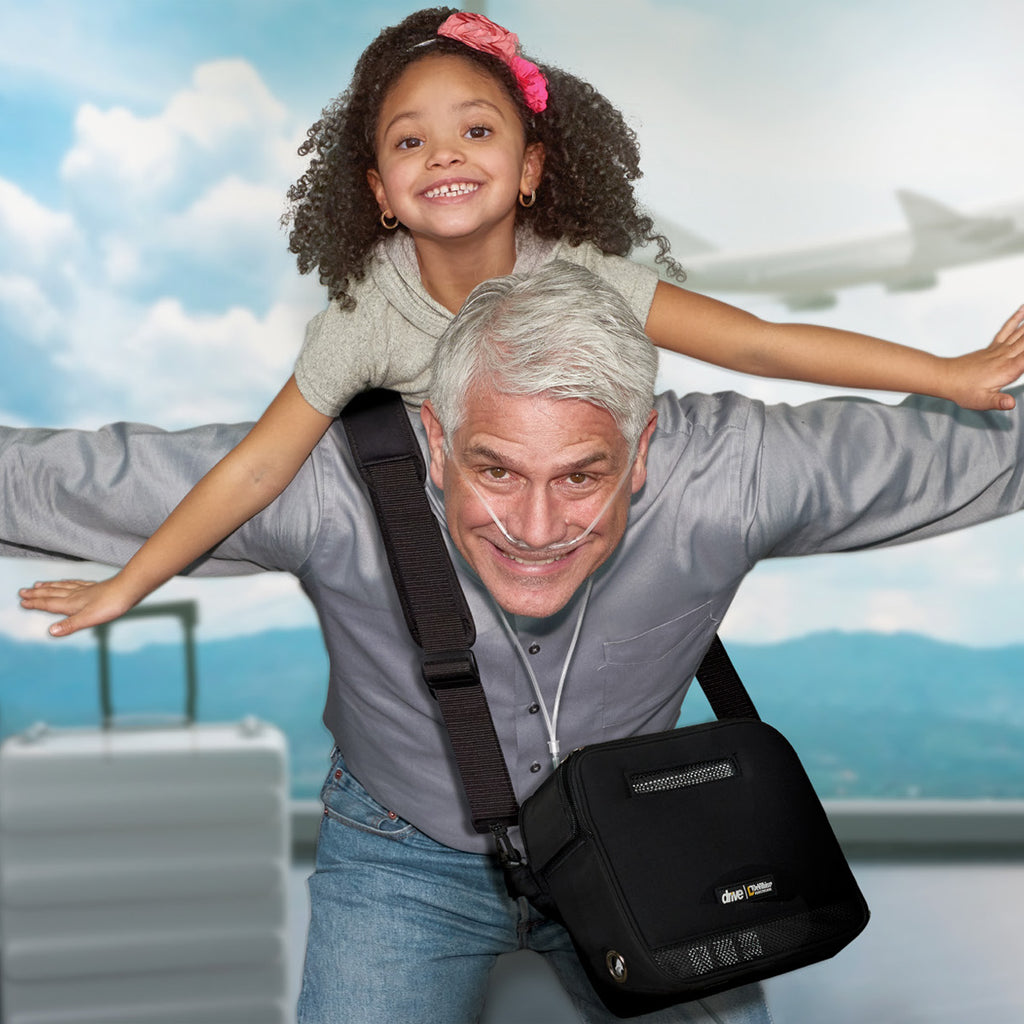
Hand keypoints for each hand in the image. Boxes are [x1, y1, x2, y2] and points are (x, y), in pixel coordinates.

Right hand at [18, 577, 135, 636]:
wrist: (128, 589)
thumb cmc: (111, 604)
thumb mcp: (89, 618)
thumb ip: (70, 625)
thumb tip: (52, 631)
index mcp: (72, 603)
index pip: (49, 603)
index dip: (35, 603)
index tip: (23, 601)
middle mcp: (76, 595)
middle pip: (51, 593)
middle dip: (36, 593)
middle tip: (23, 591)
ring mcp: (85, 590)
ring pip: (61, 587)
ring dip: (48, 586)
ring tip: (38, 585)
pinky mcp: (94, 587)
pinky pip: (74, 583)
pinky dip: (65, 583)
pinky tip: (66, 582)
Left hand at [941, 305, 1023, 410]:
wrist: (945, 378)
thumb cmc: (963, 391)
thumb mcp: (982, 401)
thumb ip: (998, 401)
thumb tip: (1011, 403)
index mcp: (1009, 369)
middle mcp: (1007, 356)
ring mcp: (1000, 349)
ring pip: (1022, 332)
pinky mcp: (993, 347)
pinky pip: (1008, 329)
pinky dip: (1016, 318)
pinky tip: (1023, 309)